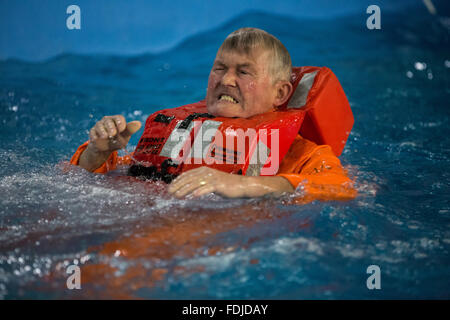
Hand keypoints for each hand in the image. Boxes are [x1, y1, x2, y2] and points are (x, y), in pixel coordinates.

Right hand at [79, 115, 140, 171]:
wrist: (106, 149)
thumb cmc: (118, 140)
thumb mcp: (125, 136)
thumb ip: (130, 130)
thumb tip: (138, 123)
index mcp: (117, 120)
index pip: (119, 118)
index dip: (120, 123)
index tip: (122, 129)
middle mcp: (107, 121)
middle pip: (108, 121)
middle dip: (111, 127)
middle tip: (113, 134)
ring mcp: (99, 125)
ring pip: (99, 125)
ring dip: (102, 131)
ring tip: (105, 136)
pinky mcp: (92, 131)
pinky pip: (92, 132)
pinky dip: (94, 135)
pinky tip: (96, 139)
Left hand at [168, 167, 293, 197]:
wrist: (242, 186)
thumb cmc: (226, 186)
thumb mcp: (211, 182)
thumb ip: (201, 183)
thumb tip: (190, 188)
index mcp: (204, 170)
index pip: (187, 174)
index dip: (177, 181)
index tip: (170, 187)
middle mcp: (207, 172)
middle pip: (189, 179)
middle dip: (178, 186)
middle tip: (169, 193)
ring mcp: (213, 178)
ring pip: (196, 183)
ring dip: (185, 190)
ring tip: (177, 196)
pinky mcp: (219, 184)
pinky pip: (207, 188)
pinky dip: (199, 192)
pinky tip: (193, 197)